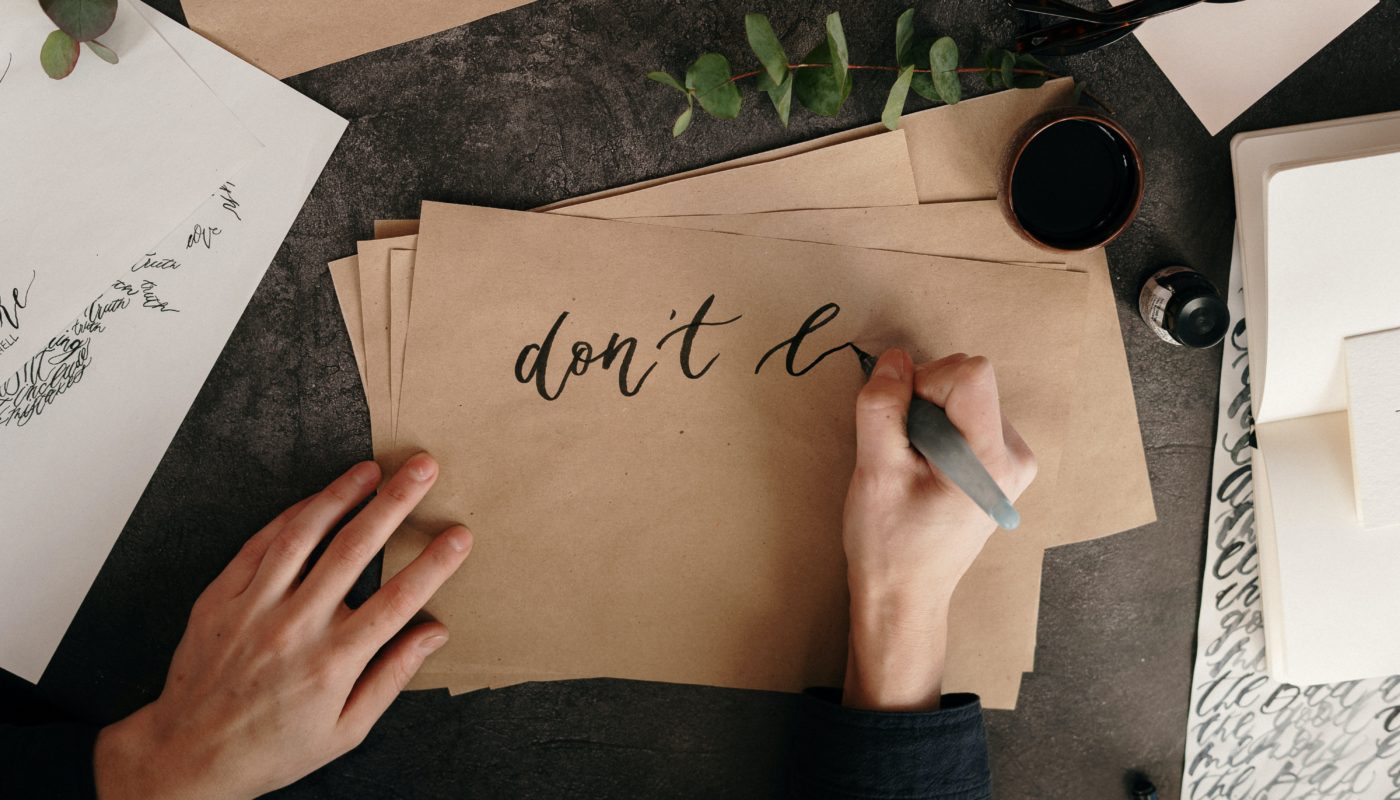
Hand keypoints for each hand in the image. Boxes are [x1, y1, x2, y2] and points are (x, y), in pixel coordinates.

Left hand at [93, 453, 470, 799]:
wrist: (189, 756)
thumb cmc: (273, 747)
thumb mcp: (347, 729)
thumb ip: (392, 676)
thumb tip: (434, 633)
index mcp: (333, 663)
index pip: (398, 601)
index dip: (434, 563)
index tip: (459, 535)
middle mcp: (294, 628)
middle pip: (354, 550)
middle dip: (394, 503)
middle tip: (421, 469)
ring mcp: (253, 609)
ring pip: (303, 536)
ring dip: (341, 495)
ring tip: (370, 469)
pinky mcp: (220, 599)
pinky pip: (259, 545)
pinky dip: (291, 516)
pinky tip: (317, 499)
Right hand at [841, 349, 1035, 710]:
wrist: (905, 596)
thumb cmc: (890, 545)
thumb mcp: (875, 472)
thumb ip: (882, 408)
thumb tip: (893, 358)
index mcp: (992, 460)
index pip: (970, 373)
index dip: (924, 383)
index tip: (903, 425)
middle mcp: (1015, 456)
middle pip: (966, 380)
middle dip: (924, 401)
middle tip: (903, 453)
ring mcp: (1012, 461)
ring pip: (964, 395)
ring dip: (928, 417)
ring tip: (912, 467)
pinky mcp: (1000, 464)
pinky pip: (966, 415)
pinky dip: (938, 429)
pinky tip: (924, 468)